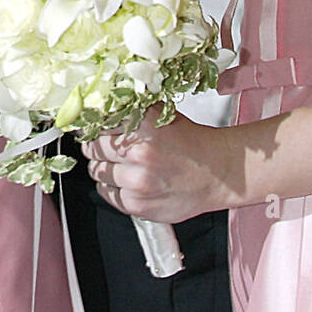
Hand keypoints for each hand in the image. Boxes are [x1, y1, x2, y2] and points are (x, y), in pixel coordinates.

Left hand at [82, 110, 223, 223]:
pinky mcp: (137, 205)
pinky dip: (111, 187)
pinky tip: (125, 181)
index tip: (93, 128)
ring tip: (119, 165)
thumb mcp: (161, 114)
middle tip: (103, 146)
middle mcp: (139, 154)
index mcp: (144, 126)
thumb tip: (100, 107)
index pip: (98, 124)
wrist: (217, 173)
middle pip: (93, 148)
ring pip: (97, 172)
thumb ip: (132, 110)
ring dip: (102, 167)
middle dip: (96, 147)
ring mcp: (137, 182)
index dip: (95, 126)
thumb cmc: (190, 142)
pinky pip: (106, 194)